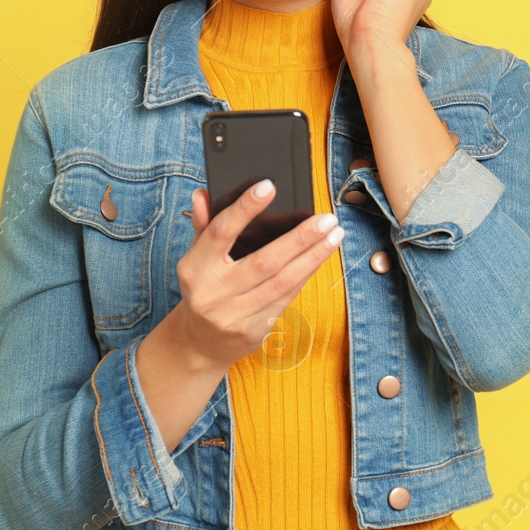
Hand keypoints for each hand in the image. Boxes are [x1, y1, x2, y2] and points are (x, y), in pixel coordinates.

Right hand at [170, 179, 343, 371]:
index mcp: (195, 268)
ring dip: (313, 257)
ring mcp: (235, 315)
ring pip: (282, 282)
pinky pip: (287, 298)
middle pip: (264, 261)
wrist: (199, 343)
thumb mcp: (196, 258)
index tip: (269, 186)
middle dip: (300, 238)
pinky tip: (322, 257)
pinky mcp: (254, 331)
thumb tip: (203, 194)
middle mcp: (213, 293)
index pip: (220, 232)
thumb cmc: (203, 289)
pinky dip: (306, 275)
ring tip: (334, 235)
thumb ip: (203, 226)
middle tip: (326, 218)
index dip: (245, 208)